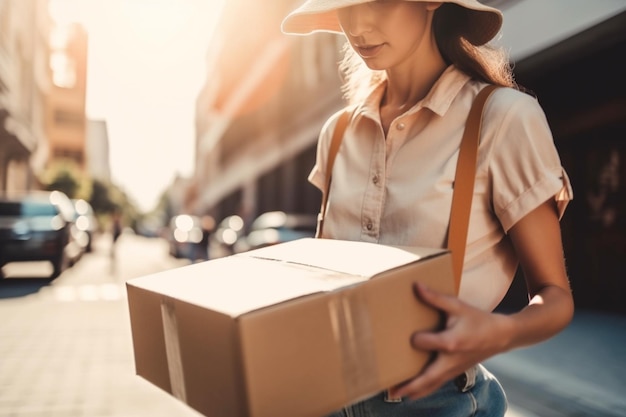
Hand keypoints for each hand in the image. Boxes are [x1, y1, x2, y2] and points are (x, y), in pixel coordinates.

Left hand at [388, 282, 510, 399]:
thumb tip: (416, 286)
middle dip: (411, 384)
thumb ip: (435, 298)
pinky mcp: (454, 372)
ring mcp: (453, 369)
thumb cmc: (477, 319)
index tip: (411, 335)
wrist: (500, 336)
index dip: (416, 339)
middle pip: (428, 377)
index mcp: (451, 342)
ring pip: (432, 384)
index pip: (425, 343)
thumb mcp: (457, 306)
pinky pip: (437, 384)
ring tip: (396, 395)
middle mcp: (451, 360)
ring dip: (414, 391)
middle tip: (392, 390)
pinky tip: (411, 394)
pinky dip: (424, 390)